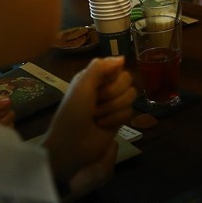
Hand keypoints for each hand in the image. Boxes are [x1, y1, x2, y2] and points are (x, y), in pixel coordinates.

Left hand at [42, 57, 135, 189]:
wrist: (71, 145)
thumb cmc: (72, 113)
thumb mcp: (82, 86)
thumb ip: (100, 68)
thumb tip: (122, 57)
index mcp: (93, 77)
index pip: (116, 66)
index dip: (111, 75)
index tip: (100, 84)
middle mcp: (105, 88)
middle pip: (127, 79)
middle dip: (112, 93)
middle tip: (96, 102)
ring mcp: (113, 104)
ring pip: (131, 95)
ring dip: (113, 107)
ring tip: (97, 116)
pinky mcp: (119, 119)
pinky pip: (130, 111)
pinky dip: (115, 118)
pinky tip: (103, 125)